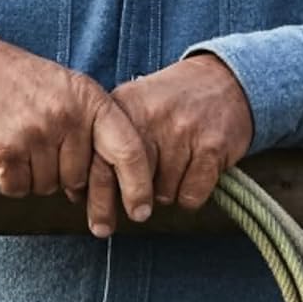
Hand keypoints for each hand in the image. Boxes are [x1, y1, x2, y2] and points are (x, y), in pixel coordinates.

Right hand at [0, 25, 152, 236]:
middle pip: (80, 179)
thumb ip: (90, 128)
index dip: (138, 186)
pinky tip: (0, 150)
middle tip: (38, 144)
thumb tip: (104, 186)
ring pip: (48, 187)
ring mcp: (38, 132)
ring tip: (17, 139)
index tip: (141, 212)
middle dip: (61, 174)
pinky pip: (18, 188)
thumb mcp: (65, 90)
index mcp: (90, 98)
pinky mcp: (7, 149)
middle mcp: (69, 115)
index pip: (129, 149)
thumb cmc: (17, 81)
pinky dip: (7, 179)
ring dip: (31, 175)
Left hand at [98, 54, 253, 225]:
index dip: (99, 198)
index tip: (101, 221)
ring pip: (163, 195)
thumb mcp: (133, 105)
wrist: (221, 80)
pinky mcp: (212, 146)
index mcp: (124, 107)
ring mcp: (183, 131)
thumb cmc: (170, 101)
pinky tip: (194, 170)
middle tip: (138, 207)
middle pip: (132, 185)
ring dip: (167, 191)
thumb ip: (106, 142)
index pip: (99, 163)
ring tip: (174, 166)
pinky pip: (191, 196)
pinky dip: (192, 193)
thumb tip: (81, 193)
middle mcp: (151, 118)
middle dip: (134, 201)